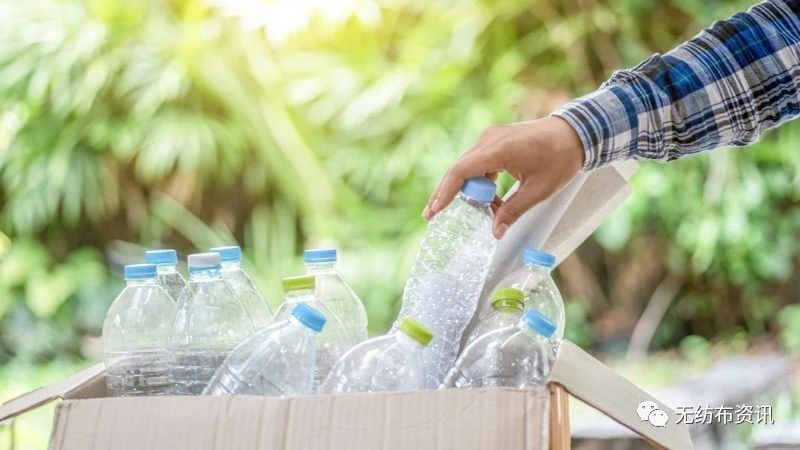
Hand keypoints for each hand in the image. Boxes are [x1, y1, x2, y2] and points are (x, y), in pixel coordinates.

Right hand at [422, 116, 584, 238]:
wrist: (575, 133)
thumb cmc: (560, 159)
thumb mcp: (538, 191)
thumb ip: (513, 211)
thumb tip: (495, 232)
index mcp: (498, 149)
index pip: (461, 172)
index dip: (444, 193)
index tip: (434, 211)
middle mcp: (489, 139)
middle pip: (458, 169)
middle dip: (446, 193)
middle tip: (432, 215)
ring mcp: (491, 137)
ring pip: (467, 166)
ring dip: (467, 190)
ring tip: (475, 213)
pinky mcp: (495, 139)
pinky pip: (478, 162)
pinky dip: (479, 181)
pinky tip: (490, 199)